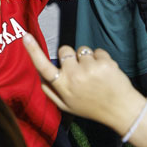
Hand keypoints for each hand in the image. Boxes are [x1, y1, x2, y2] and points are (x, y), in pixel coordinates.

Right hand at [23, 34, 141, 133]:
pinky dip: (101, 59)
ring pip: (82, 50)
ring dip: (87, 58)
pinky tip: (105, 72)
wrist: (121, 110)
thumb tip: (39, 73)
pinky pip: (97, 51)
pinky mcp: (105, 63)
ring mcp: (90, 68)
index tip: (25, 36)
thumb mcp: (65, 105)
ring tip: (94, 74)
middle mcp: (74, 76)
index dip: (33, 51)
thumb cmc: (90, 107)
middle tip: (79, 70)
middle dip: (70, 56)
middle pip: (64, 50)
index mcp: (62, 87)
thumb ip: (50, 89)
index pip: (43, 67)